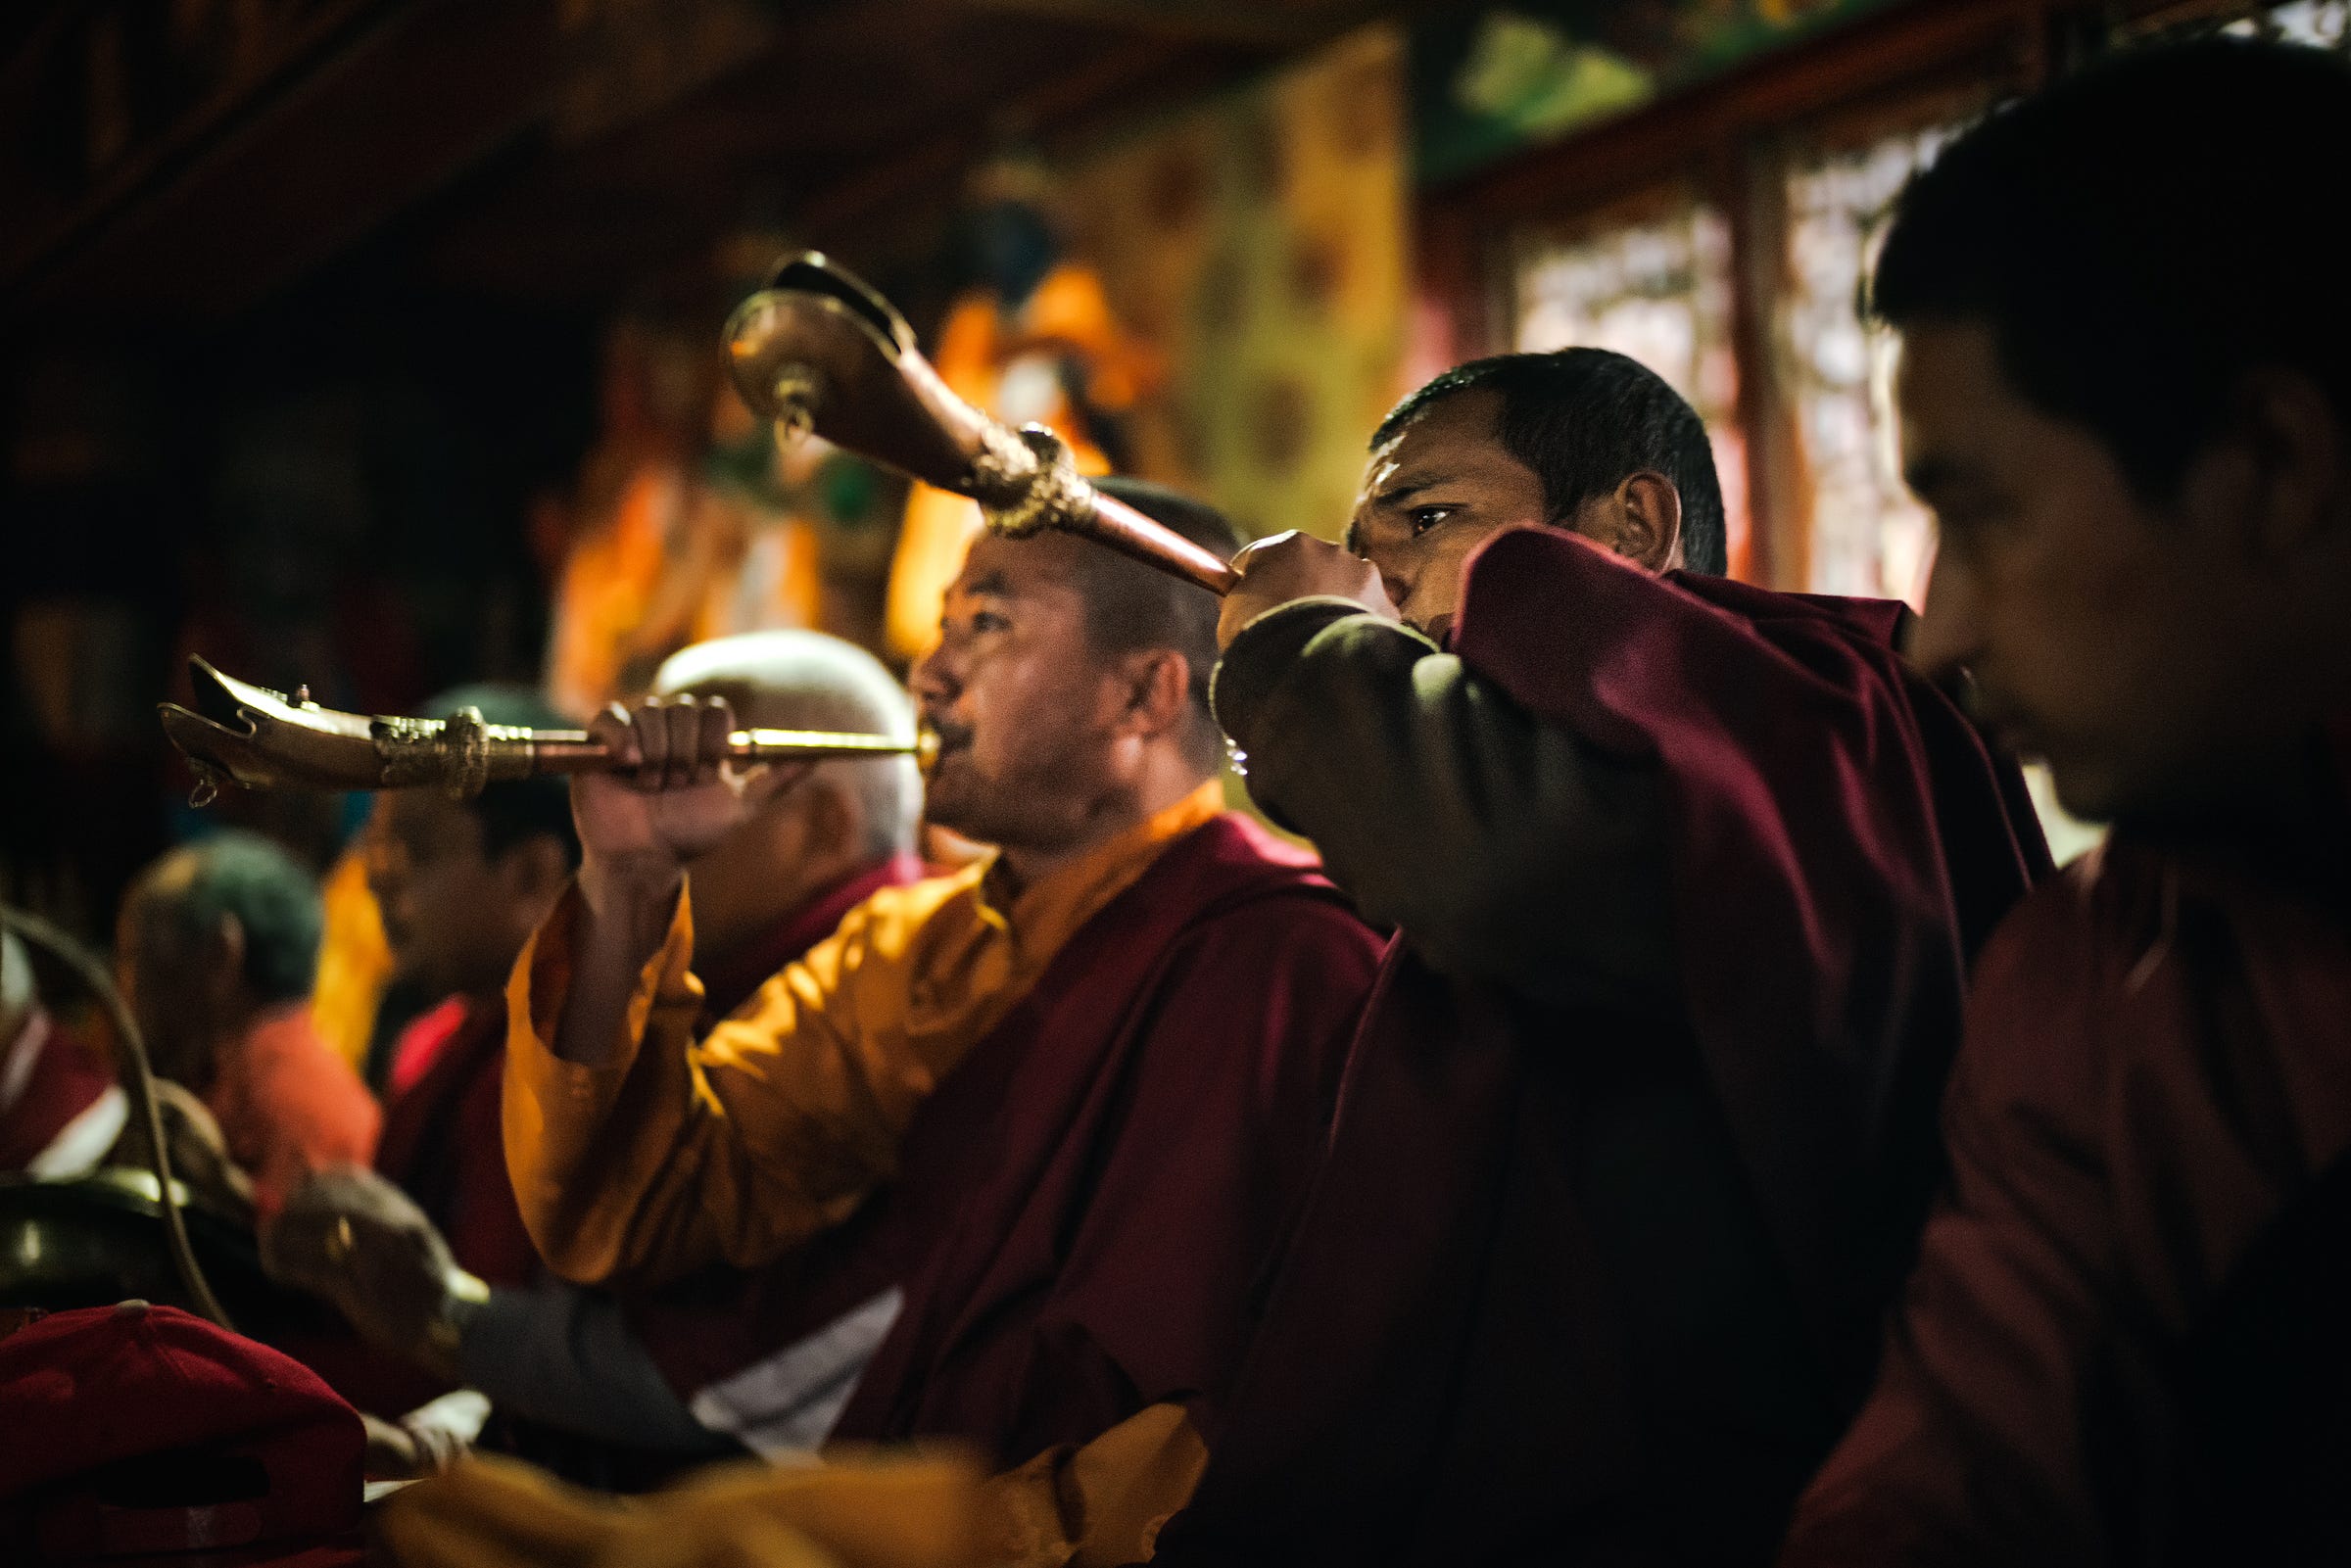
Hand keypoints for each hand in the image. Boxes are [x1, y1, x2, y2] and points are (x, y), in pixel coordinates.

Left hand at [262, 1165, 479, 1380]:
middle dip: (294, 1208)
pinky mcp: (357, 1285)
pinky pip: (309, 1268)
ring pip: (311, 1230)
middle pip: (326, 1201)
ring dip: (281, 1236)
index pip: (351, 1178)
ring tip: (268, 1242)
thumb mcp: (418, 1238)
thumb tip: (344, 1206)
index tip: (298, 1190)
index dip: (318, 1181)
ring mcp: (372, 1254)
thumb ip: (387, 1218)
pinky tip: (274, 1268)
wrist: (450, 1325)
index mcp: (403, 1211)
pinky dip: (285, 1265)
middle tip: (274, 1221)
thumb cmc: (429, 1285)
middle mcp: (388, 1225)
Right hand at [571, 695, 809, 900]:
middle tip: (677, 786)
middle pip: (684, 709)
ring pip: (651, 714)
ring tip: (650, 788)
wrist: (646, 858)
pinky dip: (620, 738)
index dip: (713, 742)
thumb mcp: (741, 807)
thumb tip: (818, 757)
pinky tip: (626, 765)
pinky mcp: (599, 742)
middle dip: (685, 755)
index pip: (716, 710)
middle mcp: (670, 731)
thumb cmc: (691, 834)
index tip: (708, 776)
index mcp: (702, 740)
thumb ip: (777, 780)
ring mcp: (635, 734)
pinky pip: (610, 717)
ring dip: (656, 758)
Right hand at [1217, 531, 1396, 648]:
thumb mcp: (1232, 609)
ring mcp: (1362, 574)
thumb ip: (1245, 591)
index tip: (1253, 605)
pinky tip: (1341, 650)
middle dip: (1302, 591)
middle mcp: (1328, 549)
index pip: (1267, 557)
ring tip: (1316, 642)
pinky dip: (1355, 629)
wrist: (1307, 663)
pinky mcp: (1384, 604)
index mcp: (1287, 544)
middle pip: (1310, 569)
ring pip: (1344, 589)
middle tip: (1288, 627)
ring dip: (1333, 608)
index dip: (1257, 583)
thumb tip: (1252, 596)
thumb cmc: (1259, 635)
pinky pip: (1367, 615)